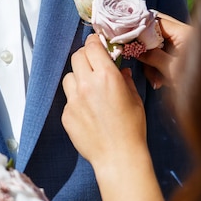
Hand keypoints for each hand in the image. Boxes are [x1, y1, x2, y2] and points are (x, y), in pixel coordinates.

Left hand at [62, 35, 147, 167]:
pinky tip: (88, 112)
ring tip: (89, 90)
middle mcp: (87, 85)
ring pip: (69, 77)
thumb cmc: (132, 128)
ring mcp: (73, 100)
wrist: (118, 156)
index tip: (97, 45)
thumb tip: (120, 71)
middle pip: (77, 57)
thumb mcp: (135, 99)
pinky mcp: (66, 115)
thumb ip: (125, 80)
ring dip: (78, 78)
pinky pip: (68, 99)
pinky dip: (76, 100)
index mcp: (107, 76)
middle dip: (85, 57)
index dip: (94, 43)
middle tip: (93, 65)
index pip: (92, 46)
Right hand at [138, 12, 191, 88]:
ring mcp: (183, 46)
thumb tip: (134, 48)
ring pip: (158, 48)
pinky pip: (164, 57)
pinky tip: (161, 82)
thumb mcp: (171, 69)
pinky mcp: (181, 57)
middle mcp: (184, 35)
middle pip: (156, 35)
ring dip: (152, 65)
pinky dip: (160, 69)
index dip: (141, 28)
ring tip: (156, 81)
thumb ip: (152, 56)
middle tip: (142, 64)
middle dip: (147, 51)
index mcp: (184, 32)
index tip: (128, 38)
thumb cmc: (197, 82)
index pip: (157, 21)